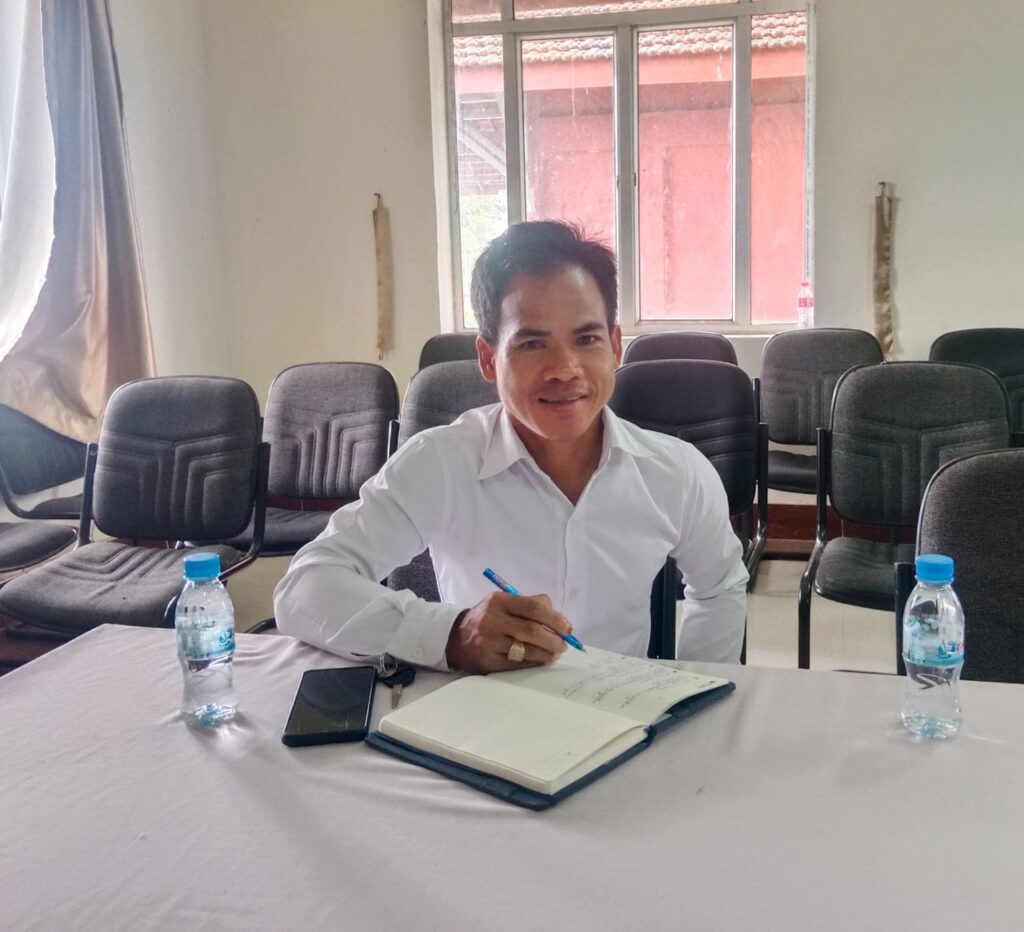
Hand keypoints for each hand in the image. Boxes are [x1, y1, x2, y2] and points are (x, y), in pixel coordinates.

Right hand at [445, 592, 571, 673]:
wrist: (455, 638)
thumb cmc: (488, 618)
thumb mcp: (503, 603)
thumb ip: (530, 604)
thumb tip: (560, 620)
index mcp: (499, 601)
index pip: (533, 607)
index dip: (555, 618)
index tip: (567, 628)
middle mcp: (492, 620)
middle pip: (532, 630)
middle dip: (554, 639)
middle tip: (564, 644)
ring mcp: (489, 643)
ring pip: (527, 650)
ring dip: (547, 654)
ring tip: (555, 653)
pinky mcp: (488, 662)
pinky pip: (518, 665)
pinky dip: (534, 663)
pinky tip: (540, 660)